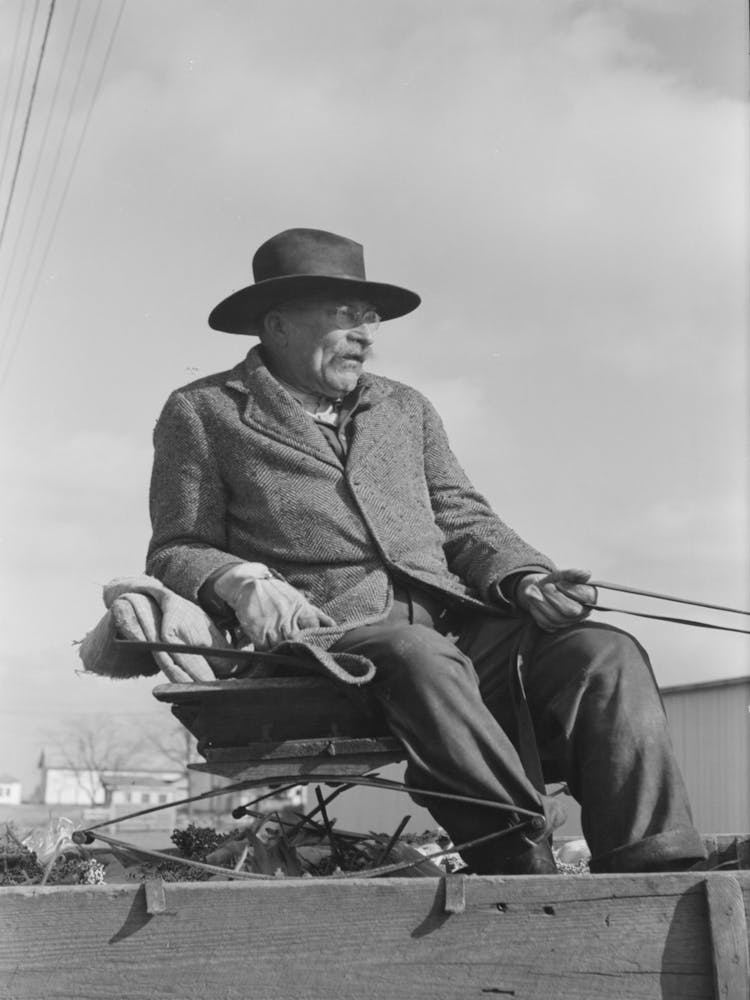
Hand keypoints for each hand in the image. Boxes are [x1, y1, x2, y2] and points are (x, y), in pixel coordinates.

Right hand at [214, 565, 334, 648]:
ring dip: (283, 651)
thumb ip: (316, 613)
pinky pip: (265, 648)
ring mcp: (271, 623)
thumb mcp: (297, 599)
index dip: (314, 637)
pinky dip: (268, 652)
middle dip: (299, 647)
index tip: (314, 644)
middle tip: (299, 653)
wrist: (248, 584)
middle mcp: (286, 615)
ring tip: (285, 654)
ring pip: (281, 646)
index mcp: (299, 606)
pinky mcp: (256, 629)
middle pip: (297, 640)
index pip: (313, 627)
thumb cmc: (277, 592)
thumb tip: (333, 626)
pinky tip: (270, 651)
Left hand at [515, 569, 596, 631]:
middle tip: (545, 586)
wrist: (539, 589)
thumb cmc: (553, 582)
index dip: (569, 589)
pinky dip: (536, 610)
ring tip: (535, 591)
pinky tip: (536, 601)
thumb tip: (587, 574)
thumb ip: (571, 574)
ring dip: (541, 602)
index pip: (585, 597)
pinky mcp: (555, 628)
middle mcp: (582, 612)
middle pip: (570, 610)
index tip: (557, 583)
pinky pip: (544, 622)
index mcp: (589, 597)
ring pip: (555, 618)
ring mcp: (569, 622)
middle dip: (554, 596)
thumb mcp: (560, 575)